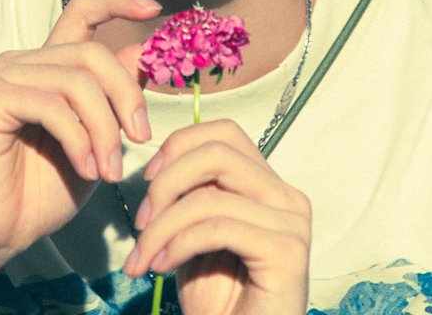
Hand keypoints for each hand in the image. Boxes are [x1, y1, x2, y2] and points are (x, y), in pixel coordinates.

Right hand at [0, 0, 158, 267]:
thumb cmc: (37, 196)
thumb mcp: (94, 145)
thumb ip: (112, 101)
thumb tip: (140, 52)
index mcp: (46, 68)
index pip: (81, 14)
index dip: (117, 2)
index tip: (153, 6)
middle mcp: (21, 63)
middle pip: (92, 53)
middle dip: (126, 96)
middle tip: (141, 140)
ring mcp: (1, 76)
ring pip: (77, 80)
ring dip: (104, 129)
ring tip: (109, 171)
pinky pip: (52, 104)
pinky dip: (79, 139)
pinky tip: (85, 169)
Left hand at [123, 120, 311, 314]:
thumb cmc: (218, 300)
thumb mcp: (195, 236)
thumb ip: (191, 196)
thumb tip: (161, 165)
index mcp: (268, 186)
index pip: (224, 133)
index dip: (179, 146)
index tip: (148, 179)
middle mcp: (287, 197)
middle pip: (218, 152)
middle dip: (166, 182)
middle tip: (140, 222)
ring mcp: (292, 223)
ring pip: (209, 196)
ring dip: (162, 227)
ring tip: (143, 257)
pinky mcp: (287, 252)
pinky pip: (218, 228)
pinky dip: (179, 244)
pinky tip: (162, 267)